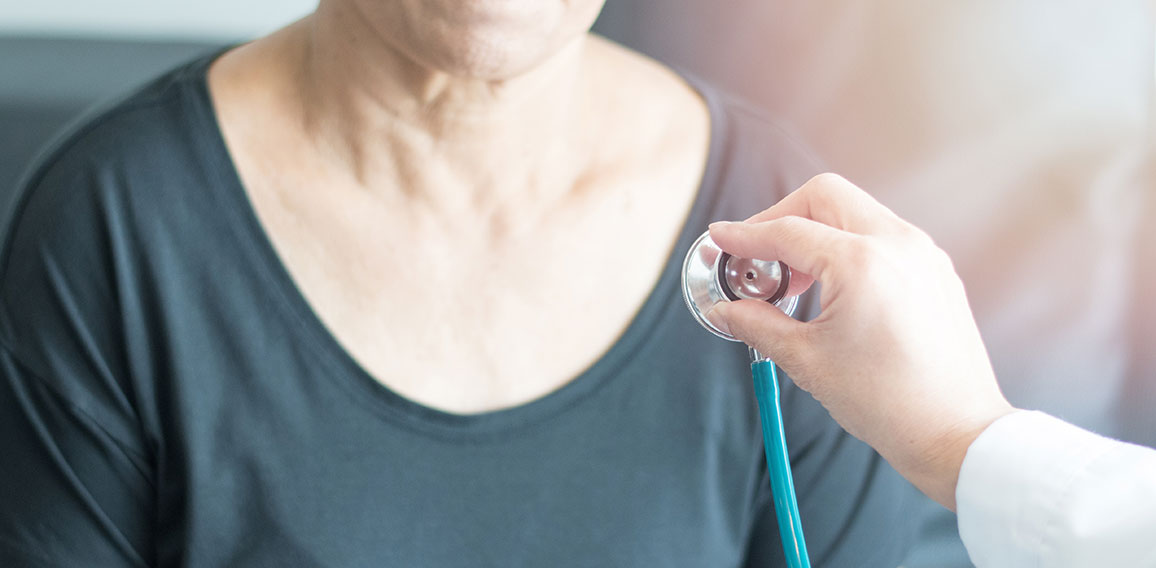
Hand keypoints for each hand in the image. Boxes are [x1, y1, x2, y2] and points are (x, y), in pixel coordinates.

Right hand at [707, 173, 1014, 509]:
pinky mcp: (936, 270)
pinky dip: (848, 246)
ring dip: (817, 232)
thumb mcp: (806, 361)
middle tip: (758, 254)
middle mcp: (898, 244)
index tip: (720, 240)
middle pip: (824, 196)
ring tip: (795, 280)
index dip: (744, 235)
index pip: (787, 231)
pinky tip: (832, 288)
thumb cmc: (889, 402)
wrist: (955, 433)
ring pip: (856, 212)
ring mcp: (923, 253)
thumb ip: (757, 324)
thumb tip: (725, 310)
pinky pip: (882, 235)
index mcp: (862, 263)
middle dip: (782, 217)